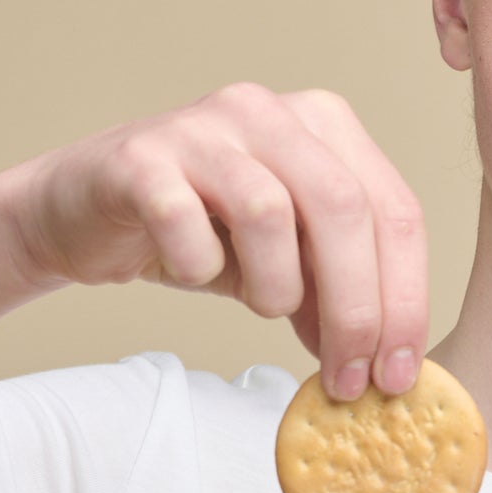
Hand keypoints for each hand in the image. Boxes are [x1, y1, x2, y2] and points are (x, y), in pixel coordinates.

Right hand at [12, 80, 427, 397]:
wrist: (85, 215)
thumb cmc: (201, 234)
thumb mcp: (289, 267)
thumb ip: (338, 297)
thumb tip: (387, 367)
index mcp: (326, 127)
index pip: (396, 211)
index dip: (406, 300)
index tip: (399, 375)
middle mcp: (270, 112)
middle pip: (345, 209)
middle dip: (357, 310)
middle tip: (348, 380)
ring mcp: (203, 127)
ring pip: (270, 212)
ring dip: (276, 287)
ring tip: (264, 308)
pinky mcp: (141, 157)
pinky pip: (184, 221)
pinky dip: (198, 265)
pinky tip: (195, 272)